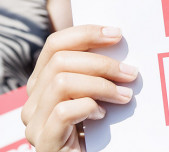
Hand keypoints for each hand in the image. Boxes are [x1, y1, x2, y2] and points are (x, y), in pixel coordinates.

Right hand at [21, 25, 137, 151]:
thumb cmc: (97, 126)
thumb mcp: (94, 92)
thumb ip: (95, 71)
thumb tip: (118, 39)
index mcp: (43, 82)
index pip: (56, 44)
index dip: (86, 33)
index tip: (118, 34)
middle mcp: (32, 100)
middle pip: (61, 61)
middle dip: (101, 63)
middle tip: (130, 73)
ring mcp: (34, 122)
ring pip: (61, 82)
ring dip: (100, 85)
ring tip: (124, 95)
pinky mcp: (45, 142)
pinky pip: (63, 112)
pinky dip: (88, 107)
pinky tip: (102, 114)